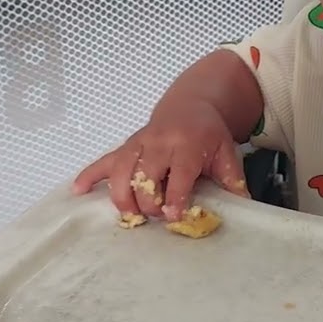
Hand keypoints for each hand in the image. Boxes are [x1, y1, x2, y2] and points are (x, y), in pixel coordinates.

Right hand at [72, 97, 248, 220]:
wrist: (191, 104)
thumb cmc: (209, 134)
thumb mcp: (226, 153)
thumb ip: (233, 180)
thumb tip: (245, 206)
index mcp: (187, 145)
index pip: (178, 175)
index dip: (174, 198)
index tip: (173, 216)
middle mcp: (160, 143)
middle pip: (146, 176)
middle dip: (148, 201)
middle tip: (155, 217)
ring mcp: (139, 143)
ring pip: (122, 171)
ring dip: (121, 196)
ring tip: (127, 216)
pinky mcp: (126, 146)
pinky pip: (104, 160)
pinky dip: (89, 175)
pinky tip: (77, 191)